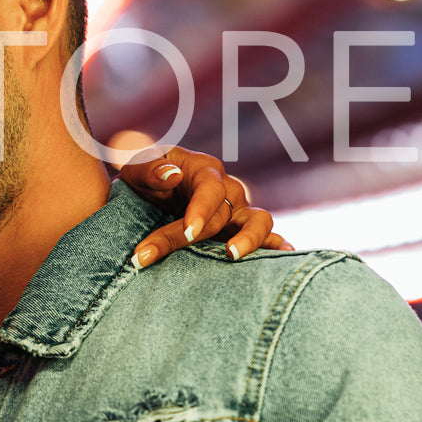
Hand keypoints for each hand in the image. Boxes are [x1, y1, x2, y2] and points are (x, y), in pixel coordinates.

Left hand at [108, 132, 291, 269]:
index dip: (201, 209)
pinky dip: (277, 246)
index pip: (210, 188)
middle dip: (189, 237)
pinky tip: (284, 256)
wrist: (153, 188)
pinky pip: (268, 236)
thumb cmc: (147, 174)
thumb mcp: (138, 165)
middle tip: (152, 256)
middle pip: (221, 214)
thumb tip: (172, 176)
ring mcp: (239, 210)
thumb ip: (150, 168)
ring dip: (251, 239)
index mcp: (204, 169)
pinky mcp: (243, 229)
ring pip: (260, 221)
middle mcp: (228, 188)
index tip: (190, 230)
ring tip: (232, 254)